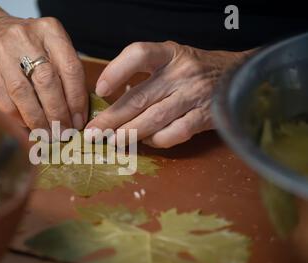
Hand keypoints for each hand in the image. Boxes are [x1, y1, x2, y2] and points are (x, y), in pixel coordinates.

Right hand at [0, 16, 87, 130]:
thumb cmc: (27, 47)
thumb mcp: (51, 49)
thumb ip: (65, 75)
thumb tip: (78, 115)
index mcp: (50, 31)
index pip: (70, 68)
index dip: (77, 100)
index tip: (79, 121)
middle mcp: (26, 37)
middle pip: (47, 82)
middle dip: (57, 113)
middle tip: (63, 132)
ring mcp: (2, 50)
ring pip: (23, 92)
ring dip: (37, 119)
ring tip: (47, 134)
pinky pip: (3, 99)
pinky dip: (17, 116)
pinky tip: (26, 124)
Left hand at [87, 41, 248, 147]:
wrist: (237, 74)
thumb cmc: (193, 69)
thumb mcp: (171, 59)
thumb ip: (145, 75)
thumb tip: (110, 103)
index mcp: (169, 53)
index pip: (138, 54)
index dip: (115, 71)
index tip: (100, 90)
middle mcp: (181, 72)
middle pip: (139, 97)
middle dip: (111, 118)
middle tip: (93, 132)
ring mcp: (194, 95)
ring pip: (154, 118)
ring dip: (129, 133)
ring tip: (111, 141)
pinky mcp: (204, 116)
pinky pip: (174, 133)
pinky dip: (157, 140)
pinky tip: (146, 142)